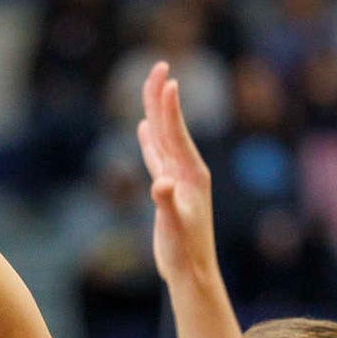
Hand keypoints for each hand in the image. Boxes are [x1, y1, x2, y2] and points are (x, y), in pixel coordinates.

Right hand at [137, 62, 218, 288]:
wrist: (192, 272)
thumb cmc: (184, 253)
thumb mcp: (173, 229)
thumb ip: (166, 204)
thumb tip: (159, 184)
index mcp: (191, 175)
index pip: (177, 134)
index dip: (169, 108)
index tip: (166, 79)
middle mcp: (187, 171)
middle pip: (170, 126)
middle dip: (162, 97)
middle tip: (158, 65)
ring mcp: (177, 178)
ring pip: (163, 137)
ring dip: (155, 111)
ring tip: (150, 85)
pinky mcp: (168, 189)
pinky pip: (157, 156)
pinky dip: (150, 139)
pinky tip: (144, 127)